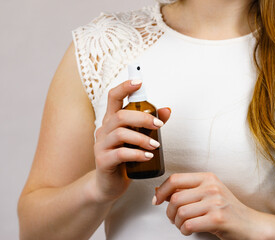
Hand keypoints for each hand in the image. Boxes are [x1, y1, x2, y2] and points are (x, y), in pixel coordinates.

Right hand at [91, 80, 170, 203]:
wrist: (108, 184)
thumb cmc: (125, 158)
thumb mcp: (138, 139)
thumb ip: (150, 124)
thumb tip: (167, 110)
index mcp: (112, 121)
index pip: (113, 97)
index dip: (125, 87)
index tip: (139, 82)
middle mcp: (104, 130)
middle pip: (120, 115)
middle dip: (142, 118)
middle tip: (159, 126)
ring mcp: (101, 145)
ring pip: (121, 134)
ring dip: (142, 138)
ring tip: (156, 146)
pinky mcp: (103, 161)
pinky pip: (120, 154)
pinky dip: (137, 154)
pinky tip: (147, 156)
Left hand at [153, 172, 262, 239]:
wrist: (251, 224)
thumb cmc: (228, 210)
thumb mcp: (209, 193)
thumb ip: (188, 191)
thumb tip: (161, 192)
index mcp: (207, 178)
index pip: (175, 179)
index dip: (161, 191)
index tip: (157, 200)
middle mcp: (211, 187)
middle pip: (175, 198)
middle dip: (169, 212)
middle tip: (174, 218)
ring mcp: (215, 202)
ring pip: (180, 212)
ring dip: (177, 223)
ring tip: (184, 225)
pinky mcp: (217, 218)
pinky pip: (188, 224)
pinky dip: (184, 230)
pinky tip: (190, 230)